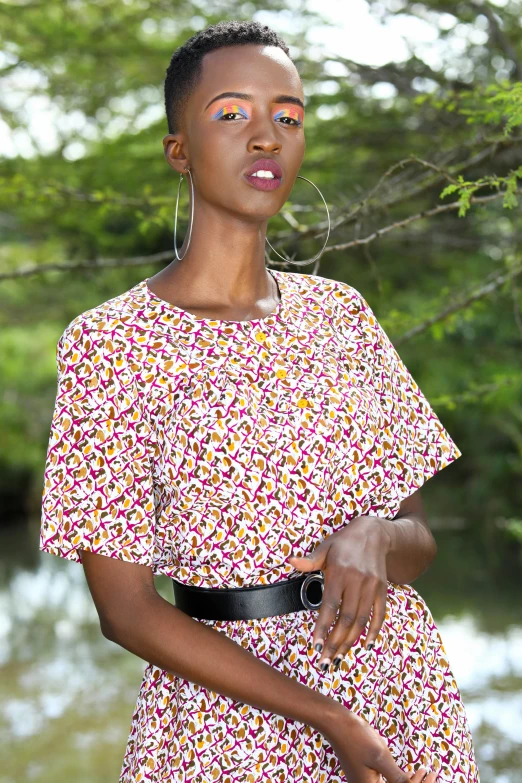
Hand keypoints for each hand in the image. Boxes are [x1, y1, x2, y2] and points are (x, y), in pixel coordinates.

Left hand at [287, 515, 390, 668]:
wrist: (374, 533)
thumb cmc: (344, 542)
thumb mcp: (325, 548)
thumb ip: (310, 560)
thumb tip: (290, 561)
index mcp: (340, 572)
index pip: (330, 606)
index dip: (322, 627)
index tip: (314, 646)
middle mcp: (357, 581)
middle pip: (346, 618)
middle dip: (334, 643)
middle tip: (324, 662)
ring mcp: (372, 586)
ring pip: (361, 620)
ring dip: (350, 642)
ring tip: (337, 658)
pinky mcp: (383, 590)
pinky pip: (379, 615)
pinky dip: (373, 632)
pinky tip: (364, 646)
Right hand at [322, 706, 438, 782]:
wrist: (337, 723)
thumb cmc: (357, 737)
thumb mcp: (380, 757)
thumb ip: (396, 777)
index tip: (431, 774)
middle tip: (434, 774)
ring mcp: (365, 781)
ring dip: (410, 781)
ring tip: (426, 773)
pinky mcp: (365, 773)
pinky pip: (386, 779)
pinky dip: (399, 777)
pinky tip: (410, 772)